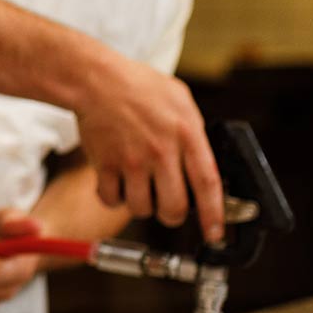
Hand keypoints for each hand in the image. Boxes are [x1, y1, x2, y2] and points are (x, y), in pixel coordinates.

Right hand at [74, 51, 222, 240]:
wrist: (96, 80)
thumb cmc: (139, 86)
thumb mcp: (181, 100)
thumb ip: (195, 132)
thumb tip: (206, 163)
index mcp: (186, 134)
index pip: (207, 185)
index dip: (215, 215)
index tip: (216, 233)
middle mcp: (160, 151)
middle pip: (174, 207)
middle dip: (173, 215)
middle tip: (170, 208)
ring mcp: (131, 160)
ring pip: (142, 208)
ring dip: (142, 206)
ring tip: (140, 189)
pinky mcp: (104, 164)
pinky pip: (111, 199)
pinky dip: (114, 198)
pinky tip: (117, 184)